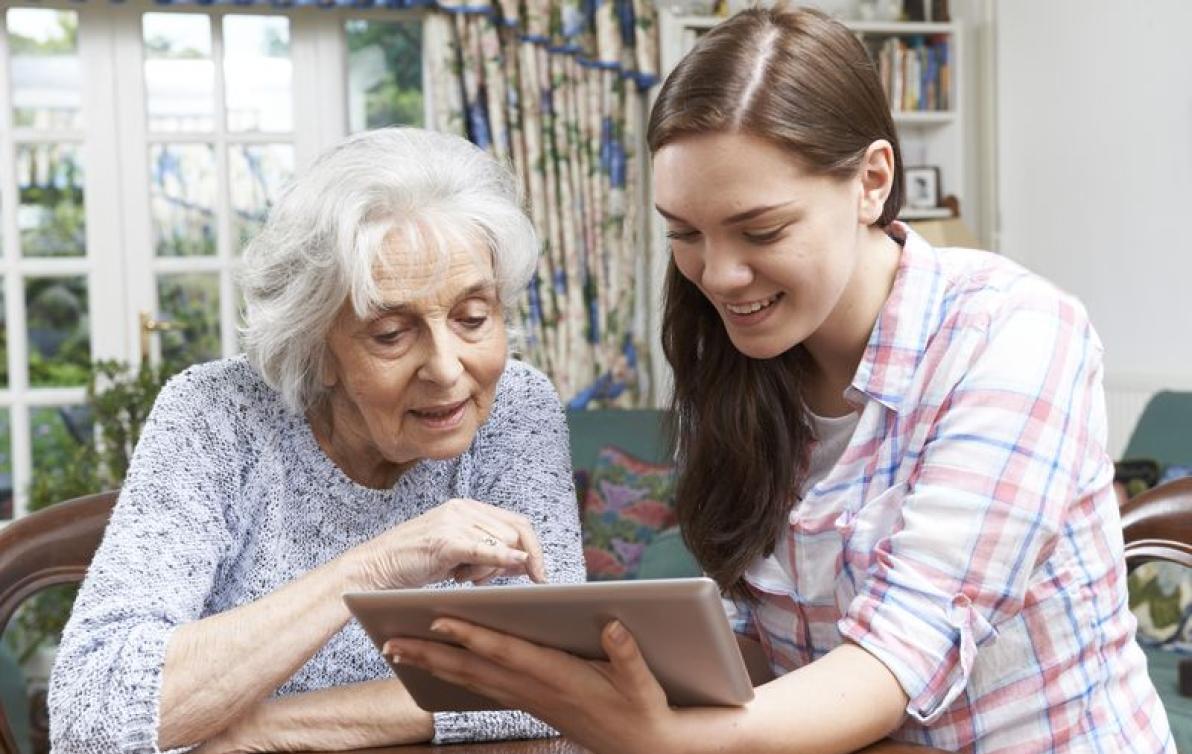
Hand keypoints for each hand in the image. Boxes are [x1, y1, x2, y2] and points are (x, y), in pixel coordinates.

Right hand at [349, 498, 546, 589]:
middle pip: (514, 534)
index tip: (542, 575)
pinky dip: (502, 556)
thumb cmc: (415, 563)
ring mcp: (454, 522)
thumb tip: (525, 562)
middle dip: (513, 563)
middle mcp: (464, 509)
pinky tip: (515, 564)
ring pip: (501, 544)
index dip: (534, 548)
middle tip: (488, 581)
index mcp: (468, 507)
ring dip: (490, 570)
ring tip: (461, 575)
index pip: (516, 522)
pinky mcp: (445, 540)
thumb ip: (489, 552)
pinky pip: (483, 548)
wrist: (375, 565)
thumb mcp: (458, 554)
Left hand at [382, 618, 678, 753]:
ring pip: (471, 680)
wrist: (641, 747)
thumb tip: (613, 625)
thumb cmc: (641, 710)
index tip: (439, 619)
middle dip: (430, 654)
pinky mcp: (529, 702)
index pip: (505, 652)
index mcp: (557, 678)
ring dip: (433, 665)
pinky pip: (482, 687)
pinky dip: (455, 675)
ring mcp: (528, 698)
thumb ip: (626, 654)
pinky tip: (439, 668)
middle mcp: (534, 690)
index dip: (472, 636)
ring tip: (400, 651)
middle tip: (390, 642)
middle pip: (472, 669)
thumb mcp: (641, 683)